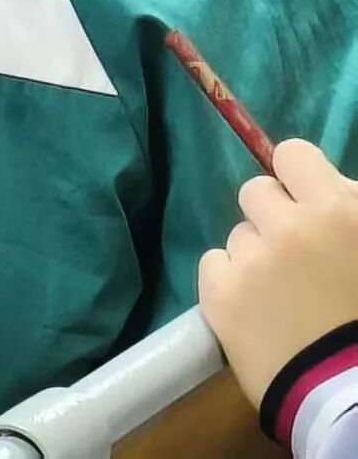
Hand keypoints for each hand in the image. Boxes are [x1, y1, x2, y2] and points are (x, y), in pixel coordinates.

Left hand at [198, 140, 357, 407]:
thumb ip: (351, 208)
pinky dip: (230, 283)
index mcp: (336, 209)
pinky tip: (255, 311)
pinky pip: (213, 265)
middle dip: (273, 216)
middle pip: (256, 192)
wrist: (356, 401)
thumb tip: (328, 187)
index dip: (298, 178)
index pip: (293, 155)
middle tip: (296, 256)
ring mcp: (250, 260)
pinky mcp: (220, 296)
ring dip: (256, 256)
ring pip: (238, 235)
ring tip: (282, 297)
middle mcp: (288, 225)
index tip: (305, 203)